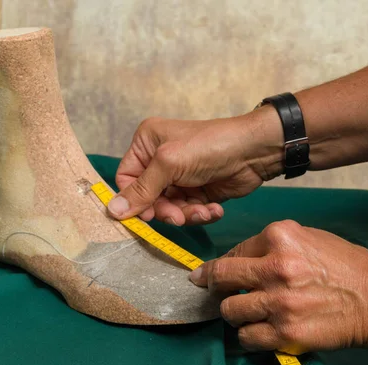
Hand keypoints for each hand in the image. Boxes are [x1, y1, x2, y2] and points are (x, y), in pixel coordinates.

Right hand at [107, 108, 283, 224]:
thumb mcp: (169, 164)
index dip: (134, 200)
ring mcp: (179, 177)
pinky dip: (200, 214)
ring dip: (186, 214)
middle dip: (166, 210)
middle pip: (148, 198)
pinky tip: (214, 209)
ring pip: (169, 209)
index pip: (127, 178)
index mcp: (146, 144)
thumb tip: (111, 211)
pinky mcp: (197, 192)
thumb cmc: (209, 147)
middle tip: (179, 217)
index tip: (148, 214)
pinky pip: (188, 211)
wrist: (255, 151)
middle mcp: (159, 160)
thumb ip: (141, 189)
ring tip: (203, 210)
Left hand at [189, 220, 367, 354]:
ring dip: (233, 312)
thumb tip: (239, 257)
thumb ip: (271, 244)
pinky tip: (257, 329)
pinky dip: (248, 335)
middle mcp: (275, 267)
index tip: (206, 274)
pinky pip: (247, 337)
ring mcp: (279, 301)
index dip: (217, 265)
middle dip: (212, 285)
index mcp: (279, 236)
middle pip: (221, 277)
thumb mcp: (307, 237)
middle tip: (213, 290)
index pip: (233, 251)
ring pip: (229, 310)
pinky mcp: (286, 332)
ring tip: (245, 311)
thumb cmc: (345, 265)